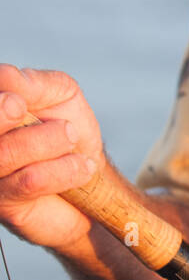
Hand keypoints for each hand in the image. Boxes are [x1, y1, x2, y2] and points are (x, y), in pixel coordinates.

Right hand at [0, 65, 104, 252]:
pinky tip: (82, 167)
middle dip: (1, 116)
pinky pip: (30, 181)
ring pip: (5, 154)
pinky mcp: (5, 204)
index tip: (17, 100)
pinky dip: (64, 170)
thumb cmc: (68, 126)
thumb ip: (33, 84)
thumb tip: (4, 75)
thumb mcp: (60, 94)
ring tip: (70, 136)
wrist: (88, 173)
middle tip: (21, 107)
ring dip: (48, 142)